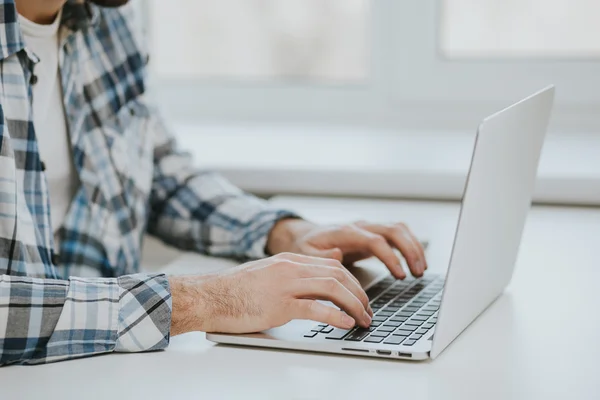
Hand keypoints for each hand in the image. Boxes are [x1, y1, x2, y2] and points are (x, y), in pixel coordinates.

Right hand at [169, 253, 372, 335]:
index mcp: (289, 260)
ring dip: (353, 304)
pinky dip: (335, 315)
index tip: (360, 296)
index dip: (352, 281)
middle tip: (368, 310)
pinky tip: (345, 324)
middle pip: (337, 274)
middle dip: (359, 292)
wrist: (208, 295)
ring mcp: (285, 285)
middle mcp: (291, 268)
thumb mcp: (267, 274)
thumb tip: (312, 289)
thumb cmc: (234, 290)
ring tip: (363, 319)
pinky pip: (315, 308)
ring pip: (332, 288)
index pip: (332, 265)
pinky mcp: (278, 305)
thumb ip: (290, 276)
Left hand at [267, 219, 426, 278]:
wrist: (304, 236)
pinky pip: (397, 234)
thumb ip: (321, 257)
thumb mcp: (306, 254)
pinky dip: (410, 246)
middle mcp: (360, 226)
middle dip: (409, 250)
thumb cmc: (306, 247)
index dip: (390, 256)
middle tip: (418, 273)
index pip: (375, 240)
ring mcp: (368, 229)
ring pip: (398, 229)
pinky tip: (416, 263)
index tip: (400, 275)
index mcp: (345, 232)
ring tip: (421, 270)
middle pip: (392, 230)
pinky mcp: (373, 235)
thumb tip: (337, 255)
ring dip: (413, 247)